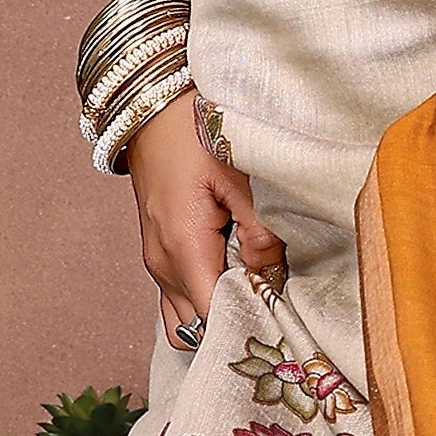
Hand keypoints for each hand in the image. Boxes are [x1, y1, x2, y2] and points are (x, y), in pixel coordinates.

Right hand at [128, 92, 282, 343]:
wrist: (152, 105)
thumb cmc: (192, 131)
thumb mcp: (238, 174)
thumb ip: (260, 230)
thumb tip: (270, 274)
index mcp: (183, 247)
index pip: (214, 318)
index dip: (249, 325)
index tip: (283, 324)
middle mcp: (163, 265)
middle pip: (197, 330)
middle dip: (235, 326)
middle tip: (276, 310)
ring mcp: (158, 261)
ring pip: (187, 318)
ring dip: (221, 312)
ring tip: (259, 291)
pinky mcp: (162, 253)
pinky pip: (183, 296)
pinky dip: (209, 297)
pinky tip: (240, 275)